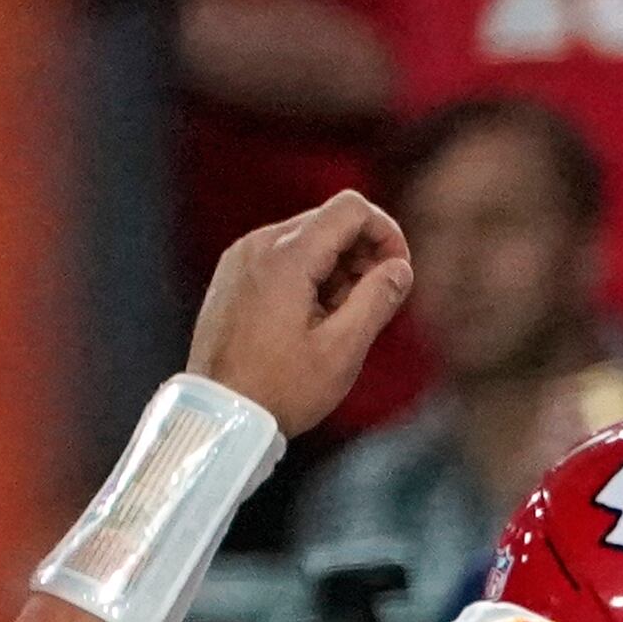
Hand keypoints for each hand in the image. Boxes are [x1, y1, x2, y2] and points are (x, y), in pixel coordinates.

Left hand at [188, 191, 412, 437]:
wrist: (222, 413)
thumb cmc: (282, 388)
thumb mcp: (343, 349)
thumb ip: (377, 299)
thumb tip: (400, 267)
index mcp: (286, 256)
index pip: (351, 208)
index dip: (386, 233)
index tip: (398, 273)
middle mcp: (258, 244)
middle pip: (329, 220)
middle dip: (363, 254)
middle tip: (373, 304)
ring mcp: (241, 257)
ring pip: (307, 238)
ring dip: (338, 268)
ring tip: (341, 320)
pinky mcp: (233, 274)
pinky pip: (282, 256)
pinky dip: (310, 275)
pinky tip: (314, 319)